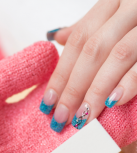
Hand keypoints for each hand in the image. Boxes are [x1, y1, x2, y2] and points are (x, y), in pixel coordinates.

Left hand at [43, 0, 136, 131]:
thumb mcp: (115, 16)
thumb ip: (89, 27)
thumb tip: (57, 37)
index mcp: (112, 3)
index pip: (78, 42)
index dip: (60, 73)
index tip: (48, 101)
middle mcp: (131, 7)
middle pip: (92, 50)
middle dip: (73, 87)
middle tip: (60, 117)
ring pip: (118, 55)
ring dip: (96, 91)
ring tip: (81, 118)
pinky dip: (130, 81)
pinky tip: (114, 102)